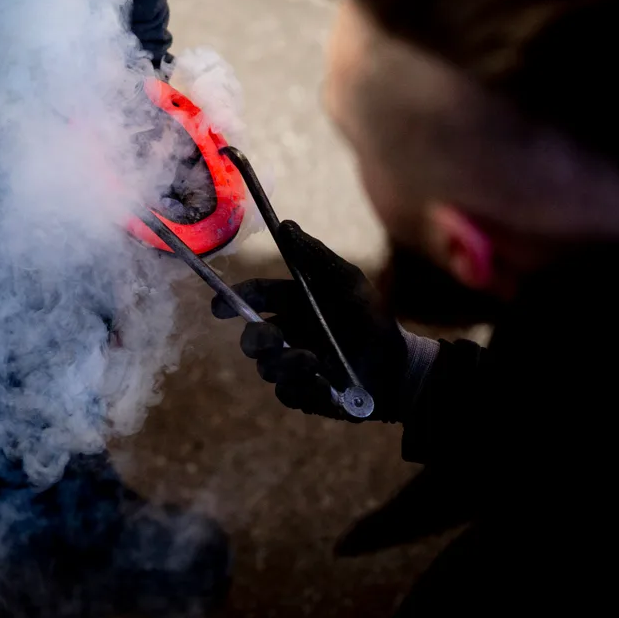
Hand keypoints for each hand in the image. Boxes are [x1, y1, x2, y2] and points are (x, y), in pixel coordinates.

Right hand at [211, 221, 408, 421]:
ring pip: (265, 367)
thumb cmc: (373, 319)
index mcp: (293, 304)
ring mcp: (293, 366)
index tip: (220, 307)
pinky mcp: (303, 394)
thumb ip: (315, 255)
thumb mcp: (347, 281)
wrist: (398, 366)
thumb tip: (284, 224)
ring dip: (284, 363)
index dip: (235, 299)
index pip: (256, 298)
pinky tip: (321, 381)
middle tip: (272, 338)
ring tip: (312, 361)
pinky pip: (285, 393)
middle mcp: (288, 334)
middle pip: (252, 337)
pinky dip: (299, 386)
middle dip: (255, 338)